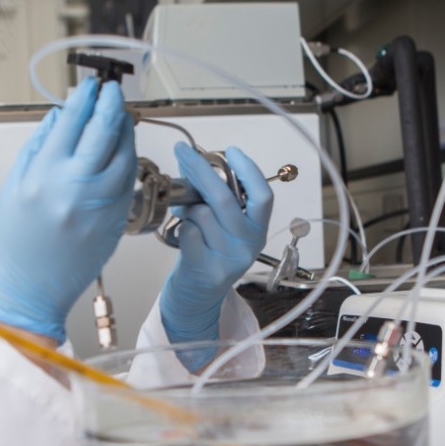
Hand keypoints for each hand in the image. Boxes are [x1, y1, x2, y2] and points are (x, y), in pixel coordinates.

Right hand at [0, 78, 136, 342]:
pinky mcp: (117, 218)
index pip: (72, 120)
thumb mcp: (15, 185)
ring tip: (121, 116)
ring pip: (125, 152)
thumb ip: (39, 146)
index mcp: (44, 173)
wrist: (32, 286)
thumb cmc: (19, 240)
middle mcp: (75, 185)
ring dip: (126, 128)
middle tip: (113, 92)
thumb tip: (59, 115)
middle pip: (105, 130)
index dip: (85, 98)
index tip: (90, 87)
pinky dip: (129, 157)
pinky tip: (123, 148)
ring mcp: (101, 202)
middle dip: (112, 104)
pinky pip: (129, 178)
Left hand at [159, 143, 272, 367]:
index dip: (249, 171)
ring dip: (188, 208)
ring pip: (202, 214)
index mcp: (257, 229)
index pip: (263, 196)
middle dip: (200, 170)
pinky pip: (189, 232)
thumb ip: (219, 199)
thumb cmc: (209, 251)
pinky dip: (182, 227)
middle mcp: (248, 244)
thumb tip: (194, 162)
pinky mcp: (206, 269)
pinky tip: (185, 235)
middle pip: (224, 199)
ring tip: (187, 216)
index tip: (232, 150)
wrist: (198, 295)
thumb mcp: (225, 227)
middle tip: (183, 151)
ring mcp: (228, 259)